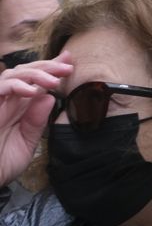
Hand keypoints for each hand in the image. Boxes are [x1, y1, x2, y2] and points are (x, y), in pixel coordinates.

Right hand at [0, 53, 70, 185]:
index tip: (70, 62)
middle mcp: (6, 101)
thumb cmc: (2, 163)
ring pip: (12, 74)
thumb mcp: (26, 142)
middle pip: (25, 72)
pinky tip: (32, 91)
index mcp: (18, 107)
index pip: (34, 82)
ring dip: (35, 73)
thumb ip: (36, 121)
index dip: (50, 69)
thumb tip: (49, 98)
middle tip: (67, 68)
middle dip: (47, 67)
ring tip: (53, 81)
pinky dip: (16, 86)